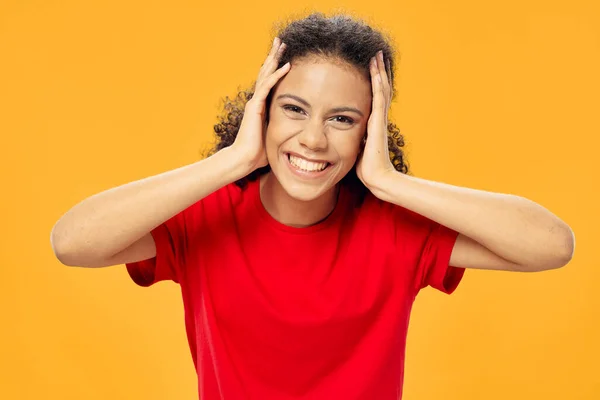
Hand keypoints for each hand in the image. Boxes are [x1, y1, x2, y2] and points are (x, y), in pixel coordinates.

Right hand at [231, 37, 289, 173]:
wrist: (244, 159)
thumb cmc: (257, 154)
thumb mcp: (273, 138)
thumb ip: (280, 133)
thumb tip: (293, 138)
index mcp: (260, 107)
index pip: (268, 82)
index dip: (275, 69)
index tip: (283, 57)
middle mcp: (256, 101)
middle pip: (265, 73)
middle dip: (273, 57)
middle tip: (280, 42)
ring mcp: (255, 103)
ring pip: (265, 75)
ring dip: (274, 59)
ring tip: (281, 44)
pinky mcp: (255, 107)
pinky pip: (268, 86)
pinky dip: (277, 75)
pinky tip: (286, 65)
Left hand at [356, 50, 395, 193]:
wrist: (377, 178)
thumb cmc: (366, 168)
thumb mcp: (356, 149)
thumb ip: (353, 140)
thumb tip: (343, 138)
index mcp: (372, 123)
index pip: (373, 97)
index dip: (372, 83)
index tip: (369, 69)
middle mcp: (378, 117)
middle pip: (380, 88)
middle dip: (378, 71)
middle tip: (376, 54)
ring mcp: (380, 118)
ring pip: (381, 88)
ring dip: (379, 71)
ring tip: (376, 55)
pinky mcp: (378, 121)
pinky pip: (378, 96)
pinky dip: (377, 81)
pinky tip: (375, 69)